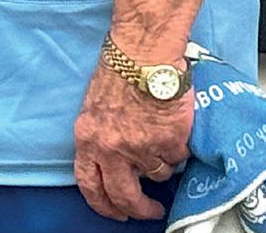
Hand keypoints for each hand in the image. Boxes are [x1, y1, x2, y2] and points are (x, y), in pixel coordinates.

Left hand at [73, 63, 191, 220]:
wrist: (142, 54)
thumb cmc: (118, 72)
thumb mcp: (94, 107)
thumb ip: (101, 137)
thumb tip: (113, 163)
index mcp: (88, 137)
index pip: (89, 184)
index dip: (103, 205)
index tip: (117, 212)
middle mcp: (111, 148)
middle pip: (125, 196)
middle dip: (139, 209)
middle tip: (150, 209)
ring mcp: (142, 149)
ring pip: (157, 174)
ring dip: (161, 161)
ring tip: (159, 131)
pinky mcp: (169, 144)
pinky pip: (177, 157)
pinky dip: (177, 146)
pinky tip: (171, 123)